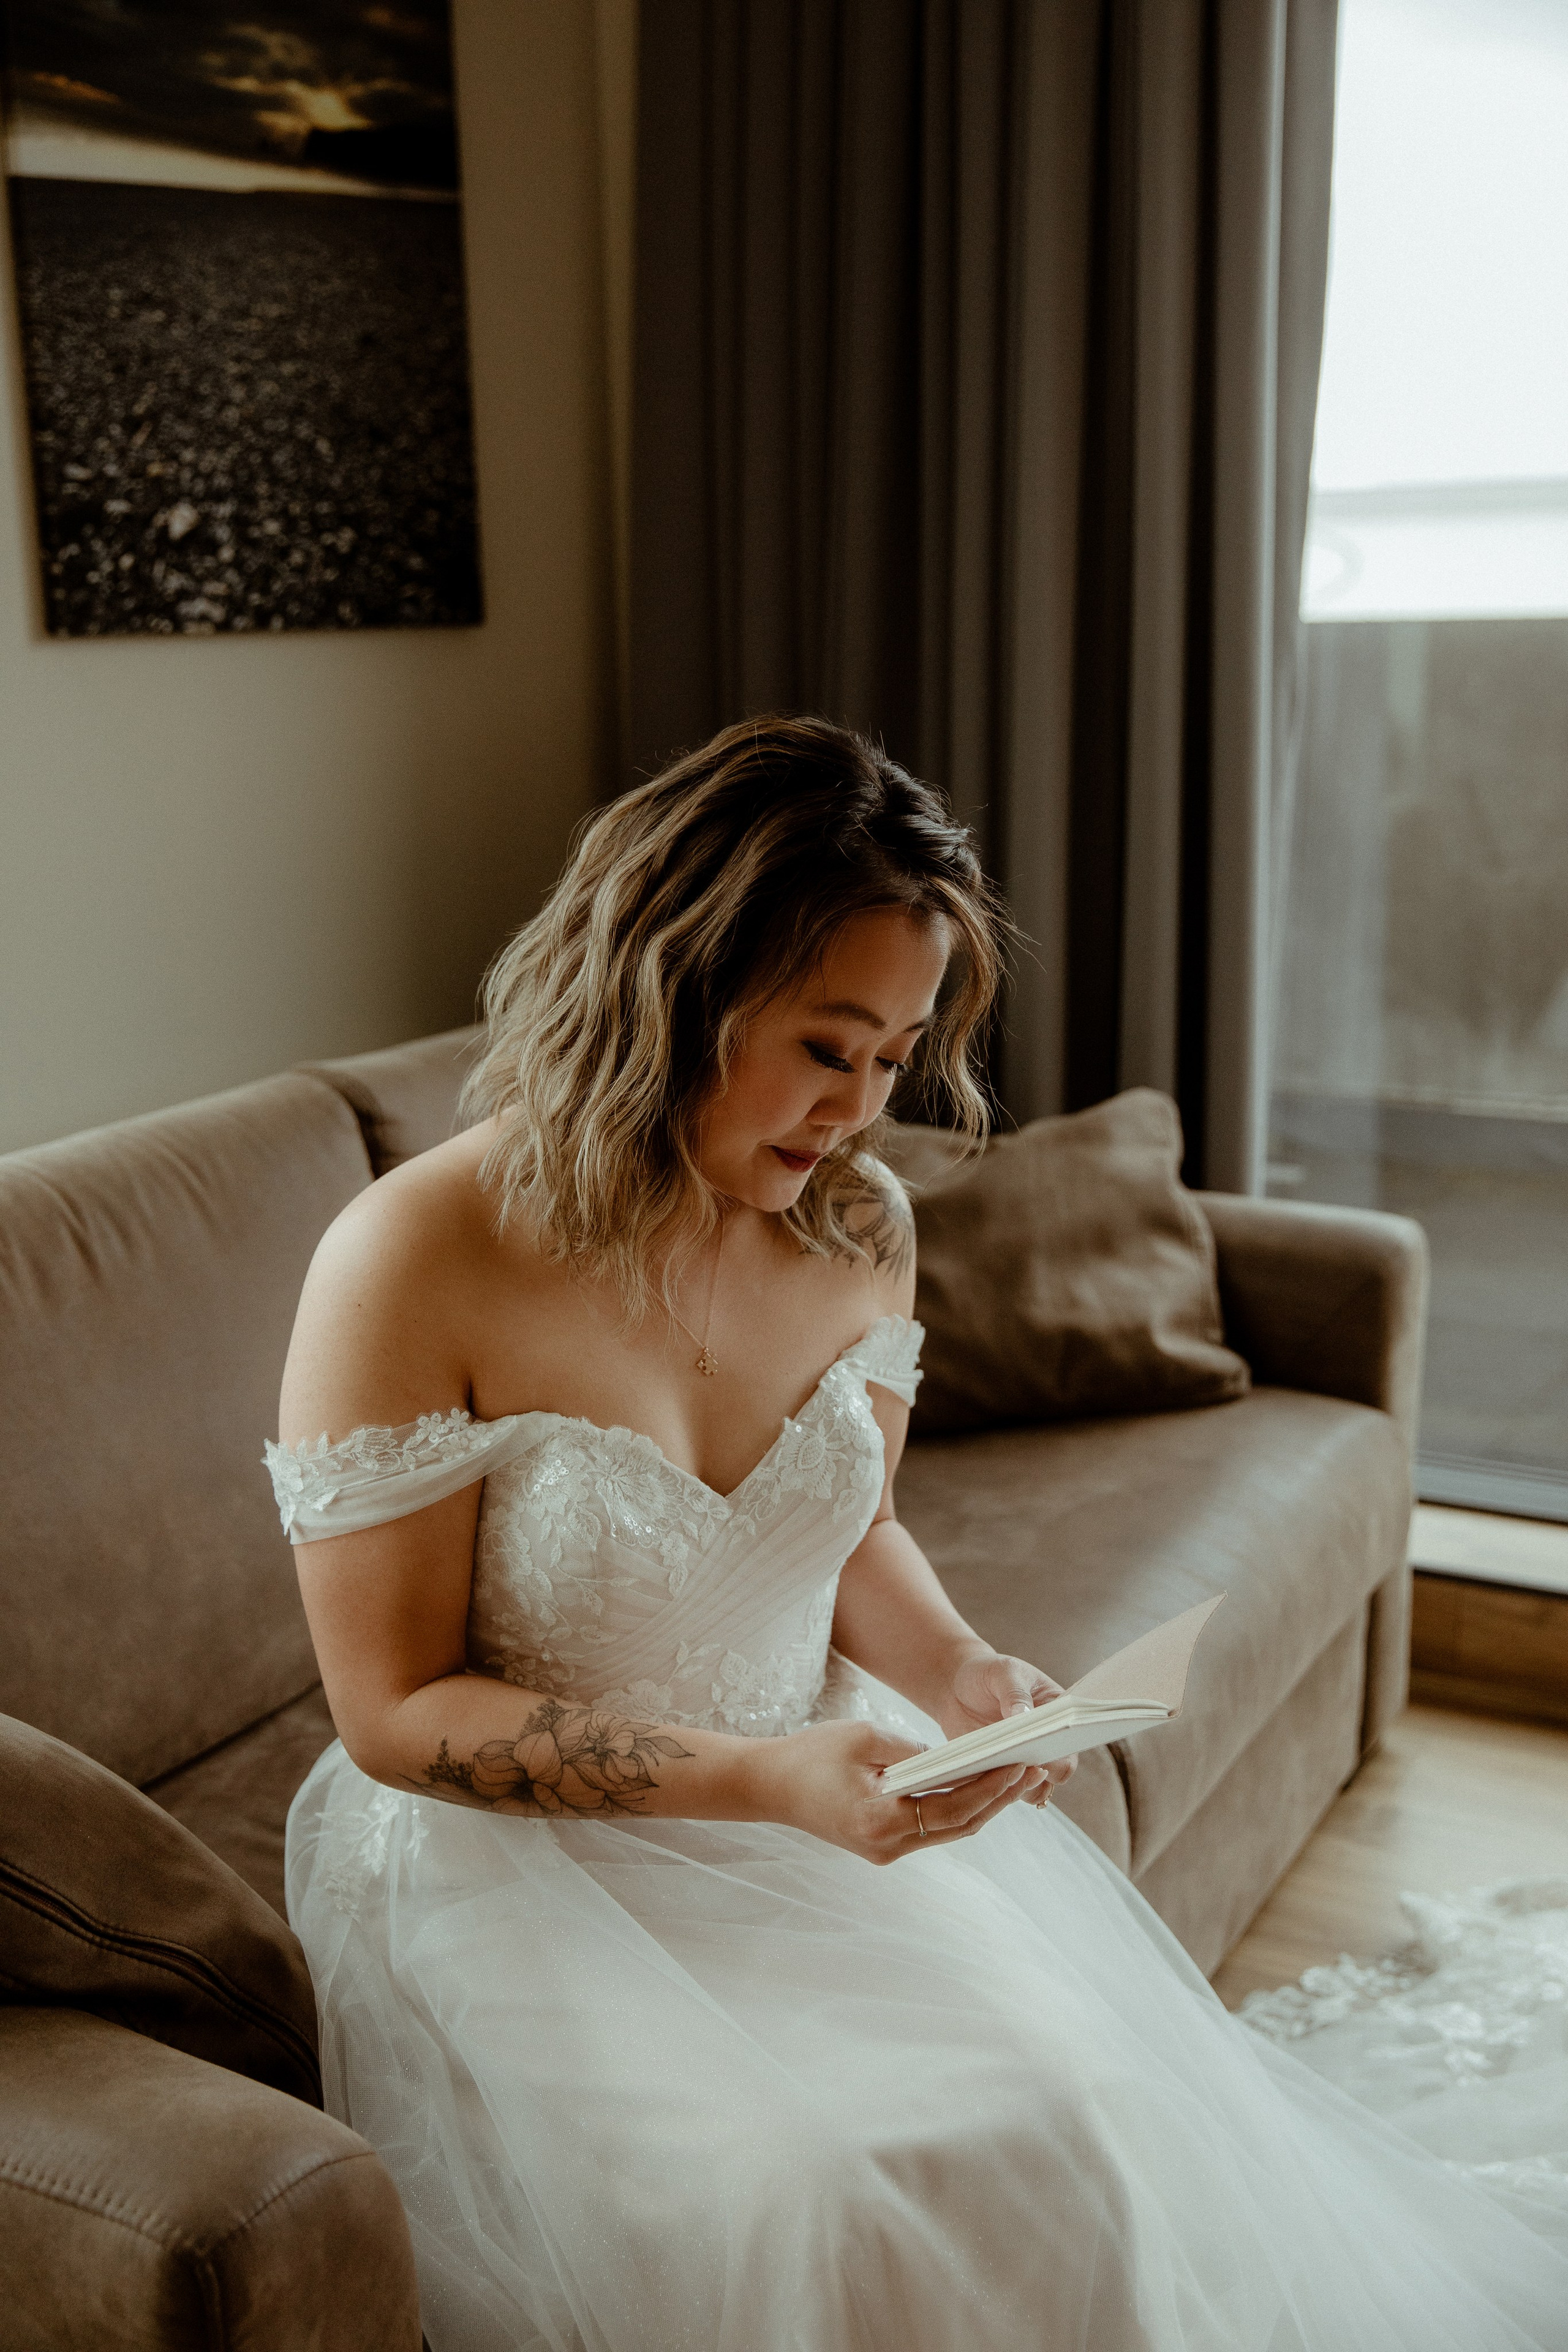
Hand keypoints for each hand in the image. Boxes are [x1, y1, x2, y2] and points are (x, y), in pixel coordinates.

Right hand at [745, 1720, 1050, 1864]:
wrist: (768, 1786)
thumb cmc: (812, 1755)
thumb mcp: (866, 1738)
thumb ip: (914, 1751)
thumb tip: (957, 1760)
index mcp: (883, 1822)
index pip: (955, 1808)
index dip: (992, 1788)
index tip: (1020, 1763)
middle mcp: (888, 1847)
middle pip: (960, 1825)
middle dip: (997, 1798)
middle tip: (1030, 1770)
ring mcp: (885, 1851)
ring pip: (948, 1829)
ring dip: (981, 1804)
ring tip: (1012, 1776)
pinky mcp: (882, 1845)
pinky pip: (930, 1827)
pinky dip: (955, 1807)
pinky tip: (975, 1785)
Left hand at [935, 1650, 1077, 1804]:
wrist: (955, 1686)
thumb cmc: (987, 1673)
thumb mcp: (1003, 1672)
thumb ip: (1014, 1691)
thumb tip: (1023, 1715)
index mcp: (1058, 1714)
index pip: (1073, 1740)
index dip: (1064, 1749)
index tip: (1045, 1748)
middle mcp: (1046, 1742)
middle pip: (1058, 1773)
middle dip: (1041, 1771)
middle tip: (1017, 1760)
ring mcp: (1023, 1760)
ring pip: (1034, 1790)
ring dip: (1019, 1784)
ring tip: (996, 1766)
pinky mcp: (999, 1772)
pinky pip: (1005, 1791)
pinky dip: (995, 1789)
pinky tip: (979, 1772)